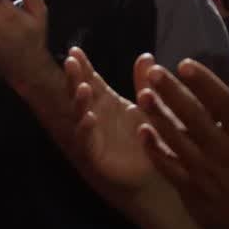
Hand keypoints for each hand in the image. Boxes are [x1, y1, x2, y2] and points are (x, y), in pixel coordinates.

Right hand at [65, 48, 178, 221]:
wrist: (158, 178)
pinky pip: (88, 143)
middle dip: (74, 78)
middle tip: (69, 61)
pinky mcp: (97, 158)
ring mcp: (94, 137)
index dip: (83, 66)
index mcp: (107, 103)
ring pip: (80, 117)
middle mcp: (97, 118)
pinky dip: (86, 130)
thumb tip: (145, 56)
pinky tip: (88, 118)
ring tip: (82, 87)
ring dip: (79, 102)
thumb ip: (144, 83)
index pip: (91, 81)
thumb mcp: (150, 108)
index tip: (75, 50)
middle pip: (81, 94)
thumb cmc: (151, 141)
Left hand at [136, 61, 228, 228]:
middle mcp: (223, 152)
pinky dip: (154, 149)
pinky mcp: (190, 189)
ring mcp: (204, 172)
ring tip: (142, 94)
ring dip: (158, 116)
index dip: (204, 83)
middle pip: (193, 118)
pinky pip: (168, 166)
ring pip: (175, 139)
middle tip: (153, 72)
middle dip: (172, 93)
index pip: (223, 104)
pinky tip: (142, 131)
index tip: (185, 64)